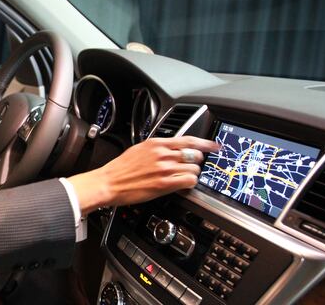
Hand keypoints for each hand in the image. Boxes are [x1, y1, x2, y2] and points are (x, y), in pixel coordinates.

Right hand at [67, 136, 219, 214]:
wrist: (109, 182)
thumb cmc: (121, 168)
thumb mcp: (139, 149)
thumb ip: (158, 148)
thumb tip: (172, 149)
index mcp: (156, 143)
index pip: (188, 140)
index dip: (206, 143)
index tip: (215, 146)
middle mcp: (162, 154)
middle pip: (194, 155)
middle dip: (196, 162)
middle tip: (190, 167)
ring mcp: (164, 169)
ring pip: (194, 169)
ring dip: (192, 174)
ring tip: (182, 178)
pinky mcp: (164, 184)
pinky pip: (189, 181)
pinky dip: (189, 183)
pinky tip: (182, 184)